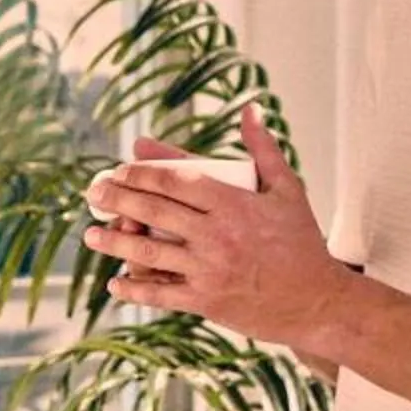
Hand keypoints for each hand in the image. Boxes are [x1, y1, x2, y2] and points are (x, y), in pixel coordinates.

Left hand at [84, 105, 352, 352]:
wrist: (318, 300)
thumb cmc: (303, 241)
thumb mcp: (288, 189)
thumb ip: (264, 149)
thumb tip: (250, 109)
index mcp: (234, 202)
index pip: (175, 180)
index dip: (142, 172)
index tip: (122, 169)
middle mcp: (217, 234)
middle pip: (154, 210)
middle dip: (118, 198)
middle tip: (94, 193)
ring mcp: (210, 269)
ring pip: (150, 252)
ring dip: (115, 241)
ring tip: (92, 234)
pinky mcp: (207, 301)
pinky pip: (161, 294)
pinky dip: (135, 289)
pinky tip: (116, 282)